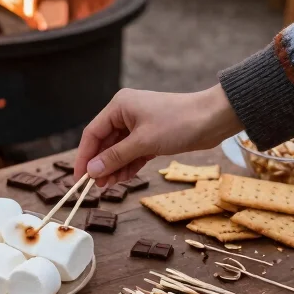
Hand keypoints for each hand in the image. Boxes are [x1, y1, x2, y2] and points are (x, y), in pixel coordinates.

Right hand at [72, 84, 240, 186]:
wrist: (214, 119)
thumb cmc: (179, 123)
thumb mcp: (143, 142)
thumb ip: (115, 157)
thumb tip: (92, 171)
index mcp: (119, 106)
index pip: (92, 133)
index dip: (84, 156)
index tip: (79, 178)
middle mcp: (125, 113)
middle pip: (104, 143)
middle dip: (101, 165)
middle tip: (97, 186)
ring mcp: (138, 125)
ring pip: (118, 150)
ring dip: (114, 168)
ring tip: (110, 186)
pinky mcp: (151, 136)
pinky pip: (132, 153)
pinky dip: (128, 165)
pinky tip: (124, 178)